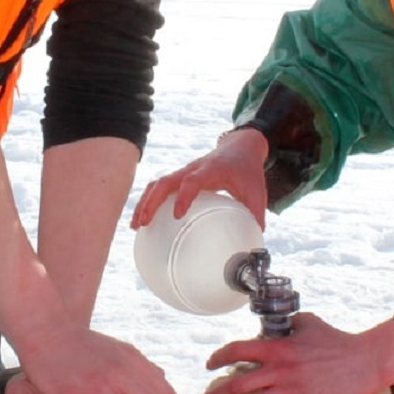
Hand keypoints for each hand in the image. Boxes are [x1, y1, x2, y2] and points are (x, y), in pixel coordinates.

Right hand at [131, 126, 269, 229]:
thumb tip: (252, 246)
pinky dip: (149, 200)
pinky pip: (160, 186)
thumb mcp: (257, 192)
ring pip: (158, 183)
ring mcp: (185, 172)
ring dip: (145, 202)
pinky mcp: (181, 177)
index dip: (183, 196)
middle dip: (152, 202)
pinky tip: (144, 218)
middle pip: (165, 181)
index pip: (192, 180)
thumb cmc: (248, 170)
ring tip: (136, 224)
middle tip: (144, 223)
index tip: (177, 215)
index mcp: (212, 170)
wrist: (241, 147)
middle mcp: (194, 169)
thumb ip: (255, 217)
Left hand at [195, 313, 392, 393]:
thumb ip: (288, 324)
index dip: (219, 357)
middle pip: (236, 385)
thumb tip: (277, 325)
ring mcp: (290, 391)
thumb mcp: (309, 323)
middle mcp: (279, 370)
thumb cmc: (338, 341)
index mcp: (278, 347)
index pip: (238, 351)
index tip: (209, 366)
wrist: (364, 362)